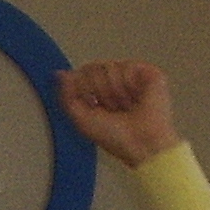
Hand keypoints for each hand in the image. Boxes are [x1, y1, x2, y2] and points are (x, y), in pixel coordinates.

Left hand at [57, 61, 180, 167]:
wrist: (142, 144)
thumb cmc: (117, 138)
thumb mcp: (82, 120)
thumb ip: (67, 96)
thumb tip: (60, 74)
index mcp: (101, 93)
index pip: (82, 73)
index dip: (82, 87)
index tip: (93, 105)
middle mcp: (117, 83)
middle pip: (93, 67)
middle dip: (98, 90)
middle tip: (112, 108)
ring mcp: (133, 77)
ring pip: (108, 66)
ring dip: (113, 91)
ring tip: (125, 106)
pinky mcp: (149, 73)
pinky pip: (126, 67)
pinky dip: (127, 86)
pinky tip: (136, 99)